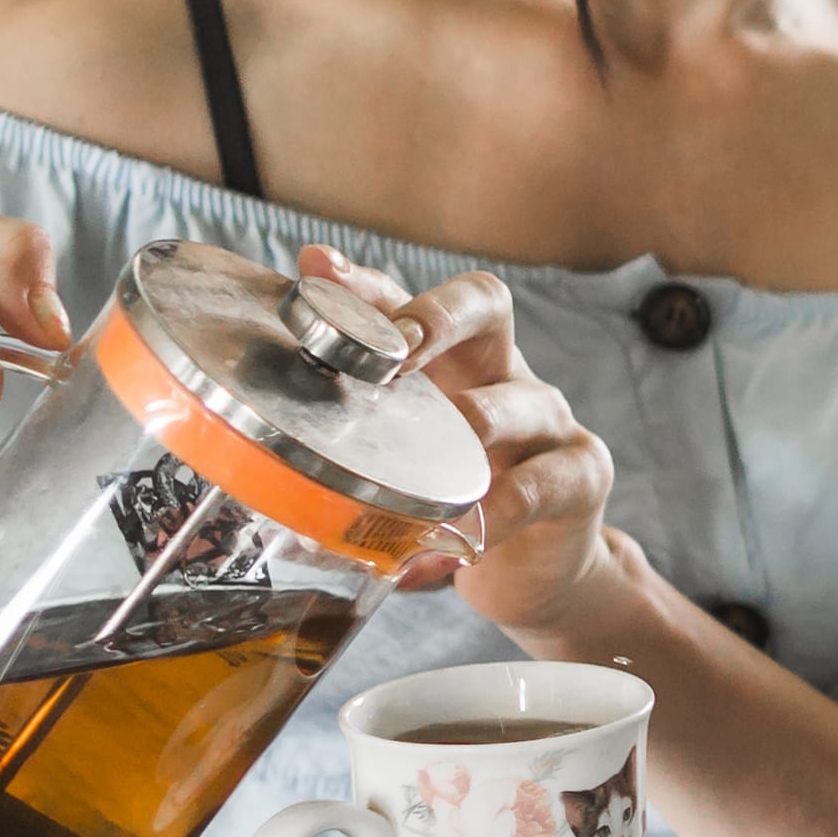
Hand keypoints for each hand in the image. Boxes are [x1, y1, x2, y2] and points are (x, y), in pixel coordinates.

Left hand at [303, 247, 613, 632]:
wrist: (538, 567)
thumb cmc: (457, 497)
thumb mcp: (403, 462)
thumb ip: (350, 442)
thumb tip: (256, 443)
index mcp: (450, 361)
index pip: (407, 302)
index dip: (364, 283)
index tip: (317, 269)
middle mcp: (501, 371)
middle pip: (485, 304)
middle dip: (437, 317)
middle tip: (394, 353)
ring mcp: (548, 419)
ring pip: (515, 404)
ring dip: (469, 430)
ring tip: (425, 472)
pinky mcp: (581, 473)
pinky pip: (535, 487)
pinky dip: (489, 518)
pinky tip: (451, 546)